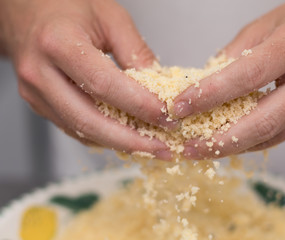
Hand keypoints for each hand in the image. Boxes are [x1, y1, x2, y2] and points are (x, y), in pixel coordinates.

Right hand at [0, 0, 174, 158]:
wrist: (26, 10)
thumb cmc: (66, 6)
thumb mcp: (109, 17)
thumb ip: (135, 51)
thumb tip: (158, 85)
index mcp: (59, 43)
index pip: (103, 85)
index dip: (137, 104)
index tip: (164, 115)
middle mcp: (40, 72)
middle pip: (88, 119)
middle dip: (129, 139)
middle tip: (160, 147)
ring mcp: (35, 92)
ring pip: (80, 130)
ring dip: (118, 143)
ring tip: (148, 147)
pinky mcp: (39, 103)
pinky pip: (72, 128)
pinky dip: (101, 137)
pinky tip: (124, 139)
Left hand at [174, 0, 284, 158]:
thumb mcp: (268, 23)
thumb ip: (235, 53)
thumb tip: (205, 81)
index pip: (245, 77)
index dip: (208, 95)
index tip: (180, 107)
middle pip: (262, 121)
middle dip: (220, 140)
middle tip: (190, 146)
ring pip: (272, 135)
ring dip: (233, 147)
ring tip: (202, 149)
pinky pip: (282, 134)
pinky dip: (253, 141)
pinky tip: (230, 142)